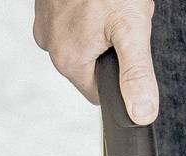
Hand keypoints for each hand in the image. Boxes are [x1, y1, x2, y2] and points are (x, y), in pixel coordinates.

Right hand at [33, 0, 156, 123]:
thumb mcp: (131, 30)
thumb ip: (136, 75)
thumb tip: (141, 115)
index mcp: (68, 61)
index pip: (97, 92)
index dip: (117, 73)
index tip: (123, 45)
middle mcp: (50, 45)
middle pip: (89, 64)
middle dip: (109, 47)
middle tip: (118, 19)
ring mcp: (44, 22)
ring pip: (82, 40)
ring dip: (99, 27)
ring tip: (108, 5)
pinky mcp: (45, 5)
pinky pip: (71, 19)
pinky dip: (87, 10)